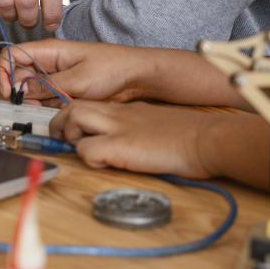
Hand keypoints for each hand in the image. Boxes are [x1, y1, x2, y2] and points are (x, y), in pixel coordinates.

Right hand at [0, 39, 151, 103]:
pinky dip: (46, 108)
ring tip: (49, 107)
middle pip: (19, 76)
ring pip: (31, 91)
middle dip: (19, 91)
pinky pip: (46, 101)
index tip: (8, 90)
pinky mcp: (65, 92)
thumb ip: (46, 86)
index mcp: (49, 51)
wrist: (137, 78)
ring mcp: (56, 79)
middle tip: (28, 104)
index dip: (5, 71)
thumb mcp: (77, 79)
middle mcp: (49, 64)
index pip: (13, 55)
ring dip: (34, 102)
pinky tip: (57, 110)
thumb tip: (20, 90)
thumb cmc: (111, 68)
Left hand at [49, 101, 222, 177]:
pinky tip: (103, 163)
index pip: (91, 104)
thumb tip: (132, 145)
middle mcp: (119, 115)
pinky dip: (87, 157)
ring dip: (69, 135)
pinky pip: (87, 149)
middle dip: (61, 123)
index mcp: (129, 111)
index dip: (77, 118)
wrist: (208, 138)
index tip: (76, 132)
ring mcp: (119, 128)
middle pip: (73, 105)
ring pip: (73, 117)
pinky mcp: (121, 147)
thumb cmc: (192, 137)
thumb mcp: (160, 127)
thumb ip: (142, 130)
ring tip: (81, 150)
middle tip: (65, 140)